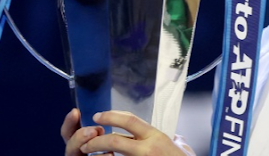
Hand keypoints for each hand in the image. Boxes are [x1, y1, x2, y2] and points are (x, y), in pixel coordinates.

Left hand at [63, 110, 192, 155]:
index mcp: (157, 137)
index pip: (131, 120)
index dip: (112, 116)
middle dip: (97, 140)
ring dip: (97, 153)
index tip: (99, 116)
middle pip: (115, 140)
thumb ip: (176, 140)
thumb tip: (176, 139)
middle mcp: (148, 149)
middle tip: (87, 140)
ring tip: (88, 152)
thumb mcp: (182, 147)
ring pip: (113, 155)